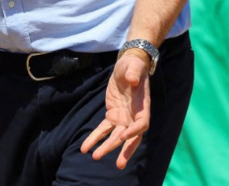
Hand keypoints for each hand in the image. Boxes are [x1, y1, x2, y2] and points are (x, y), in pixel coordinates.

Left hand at [80, 52, 150, 168]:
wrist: (127, 66)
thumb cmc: (133, 66)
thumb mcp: (133, 66)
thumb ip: (134, 73)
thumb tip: (133, 79)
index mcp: (143, 106)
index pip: (141, 124)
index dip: (133, 132)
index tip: (122, 137)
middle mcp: (134, 116)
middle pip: (131, 137)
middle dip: (125, 150)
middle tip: (119, 163)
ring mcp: (123, 118)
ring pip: (115, 137)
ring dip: (107, 147)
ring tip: (95, 157)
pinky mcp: (112, 116)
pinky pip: (103, 129)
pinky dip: (95, 138)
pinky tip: (85, 148)